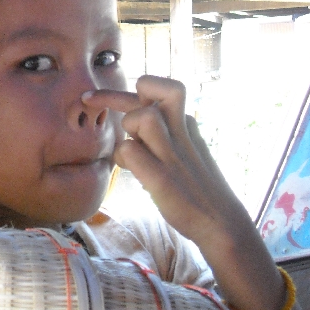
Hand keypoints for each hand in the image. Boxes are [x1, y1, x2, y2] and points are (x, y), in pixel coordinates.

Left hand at [82, 75, 250, 248]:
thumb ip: (160, 130)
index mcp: (184, 122)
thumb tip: (130, 115)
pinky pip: (129, 150)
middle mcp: (180, 131)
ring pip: (143, 116)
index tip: (96, 98)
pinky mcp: (162, 178)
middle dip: (114, 96)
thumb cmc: (192, 184)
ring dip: (127, 130)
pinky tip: (130, 171)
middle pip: (151, 87)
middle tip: (90, 103)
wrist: (220, 222)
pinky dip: (123, 158)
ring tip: (131, 152)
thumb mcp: (181, 147)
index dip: (123, 89)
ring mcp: (172, 153)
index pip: (156, 88)